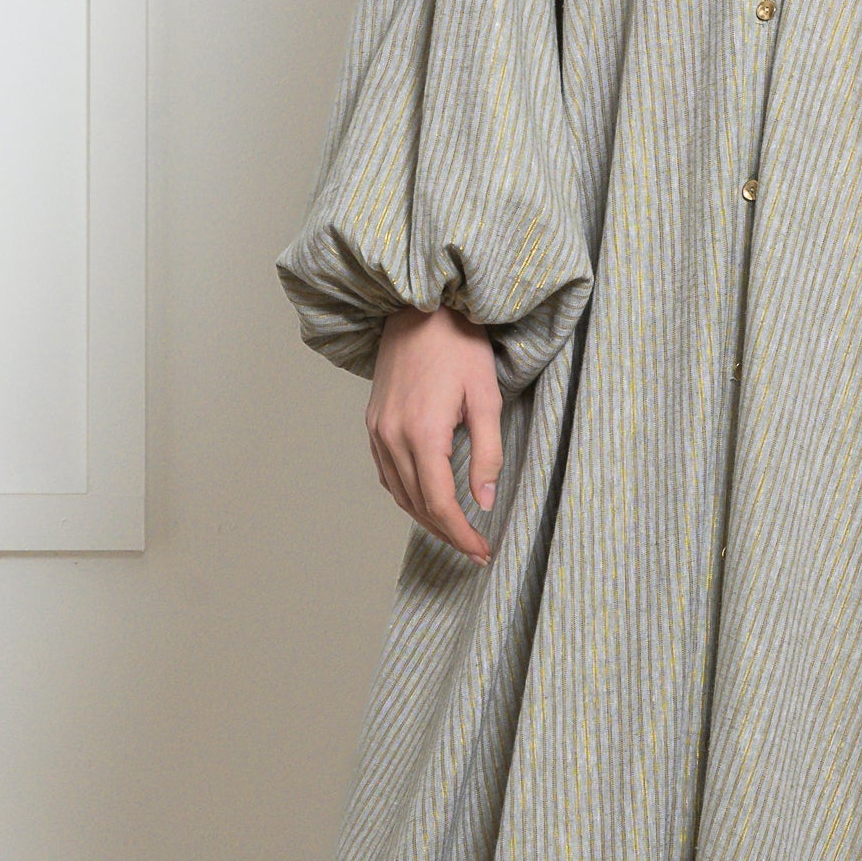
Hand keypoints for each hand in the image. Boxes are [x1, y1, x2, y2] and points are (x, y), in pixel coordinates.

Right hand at [367, 301, 504, 563]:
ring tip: (455, 532)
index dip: (461, 534)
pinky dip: (406, 495)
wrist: (419, 309)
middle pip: (417, 505)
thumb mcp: (486, 398)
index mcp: (423, 434)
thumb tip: (484, 501)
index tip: (482, 551)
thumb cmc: (459, 346)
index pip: (440, 503)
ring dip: (426, 518)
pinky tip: (426, 500)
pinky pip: (387, 473)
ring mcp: (378, 430)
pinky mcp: (374, 423)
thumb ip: (487, 453)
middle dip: (447, 533)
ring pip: (399, 493)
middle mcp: (393, 437)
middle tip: (474, 549)